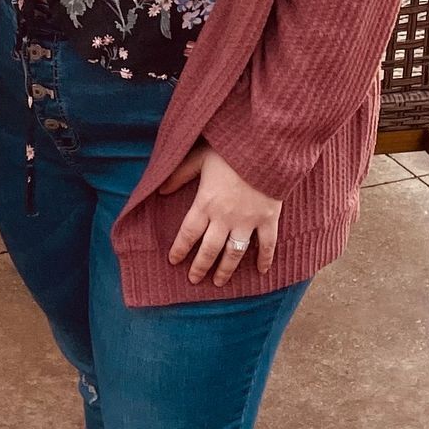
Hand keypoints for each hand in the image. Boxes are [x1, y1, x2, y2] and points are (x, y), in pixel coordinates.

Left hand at [163, 144, 281, 285]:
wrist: (264, 146)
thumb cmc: (229, 149)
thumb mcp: (198, 157)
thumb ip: (179, 175)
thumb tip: (160, 191)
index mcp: (205, 202)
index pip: (188, 233)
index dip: (180, 249)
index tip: (174, 261)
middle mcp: (224, 217)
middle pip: (209, 249)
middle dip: (200, 267)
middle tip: (194, 279)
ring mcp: (247, 220)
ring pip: (234, 253)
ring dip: (226, 270)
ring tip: (219, 282)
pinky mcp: (268, 218)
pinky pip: (267, 244)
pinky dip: (265, 259)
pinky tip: (261, 271)